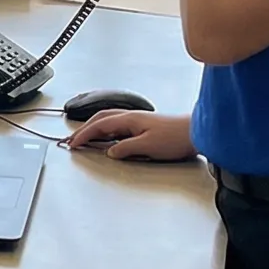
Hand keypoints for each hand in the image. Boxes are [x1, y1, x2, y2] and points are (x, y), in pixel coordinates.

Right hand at [66, 110, 194, 162]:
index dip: (83, 134)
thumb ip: (126, 148)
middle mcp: (131, 117)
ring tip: (85, 139)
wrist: (196, 132)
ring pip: (108, 121)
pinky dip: (105, 130)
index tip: (72, 143)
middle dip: (84, 129)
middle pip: (100, 119)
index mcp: (129, 119)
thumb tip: (109, 151)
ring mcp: (137, 120)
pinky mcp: (143, 125)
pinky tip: (107, 137)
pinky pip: (117, 125)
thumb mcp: (148, 146)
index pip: (99, 125)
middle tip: (72, 140)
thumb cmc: (175, 138)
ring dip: (94, 129)